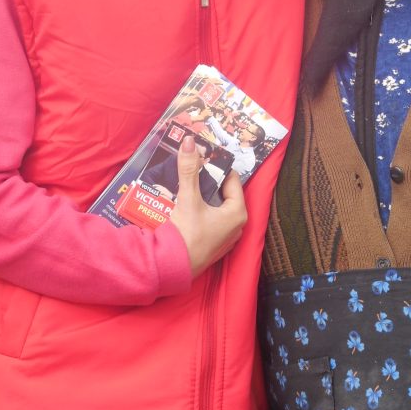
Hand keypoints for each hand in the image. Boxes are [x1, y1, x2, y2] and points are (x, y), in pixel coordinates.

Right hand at [168, 135, 246, 278]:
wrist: (172, 268)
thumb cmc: (186, 234)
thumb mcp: (188, 198)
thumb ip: (189, 169)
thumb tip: (190, 141)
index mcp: (238, 212)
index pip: (232, 180)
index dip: (218, 168)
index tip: (204, 158)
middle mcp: (237, 225)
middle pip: (224, 194)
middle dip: (210, 182)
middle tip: (195, 169)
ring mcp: (227, 238)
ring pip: (217, 208)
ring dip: (205, 198)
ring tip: (189, 185)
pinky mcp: (215, 246)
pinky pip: (212, 222)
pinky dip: (202, 213)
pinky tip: (187, 206)